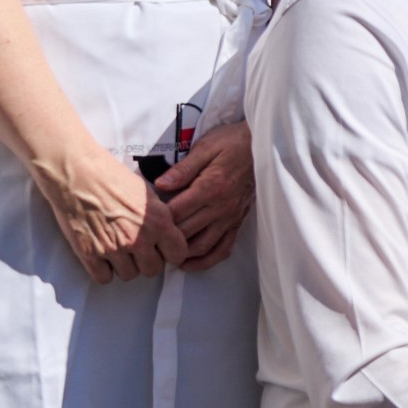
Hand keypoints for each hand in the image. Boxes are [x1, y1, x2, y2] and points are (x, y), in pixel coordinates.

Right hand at [37, 142, 186, 283]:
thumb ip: (159, 216)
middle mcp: (138, 239)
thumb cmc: (112, 177)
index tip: (164, 249)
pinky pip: (103, 277)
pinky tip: (103, 255)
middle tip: (138, 249)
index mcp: (158, 221)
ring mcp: (113, 249)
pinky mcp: (89, 254)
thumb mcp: (147, 193)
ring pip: (129, 275)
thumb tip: (166, 232)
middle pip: (152, 270)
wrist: (78, 173)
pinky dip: (104, 270)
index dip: (171, 252)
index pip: (178, 254)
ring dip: (125, 265)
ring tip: (118, 248)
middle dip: (147, 261)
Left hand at [156, 120, 255, 268]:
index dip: (157, 219)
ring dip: (181, 254)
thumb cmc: (232, 143)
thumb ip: (182, 169)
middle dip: (165, 238)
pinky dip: (205, 261)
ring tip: (163, 252)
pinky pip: (222, 249)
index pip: (176, 212)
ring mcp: (230, 218)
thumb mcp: (206, 147)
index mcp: (210, 187)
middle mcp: (221, 207)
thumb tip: (159, 185)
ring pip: (202, 246)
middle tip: (147, 239)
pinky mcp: (238, 223)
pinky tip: (189, 264)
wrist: (264, 147)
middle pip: (186, 232)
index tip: (143, 219)